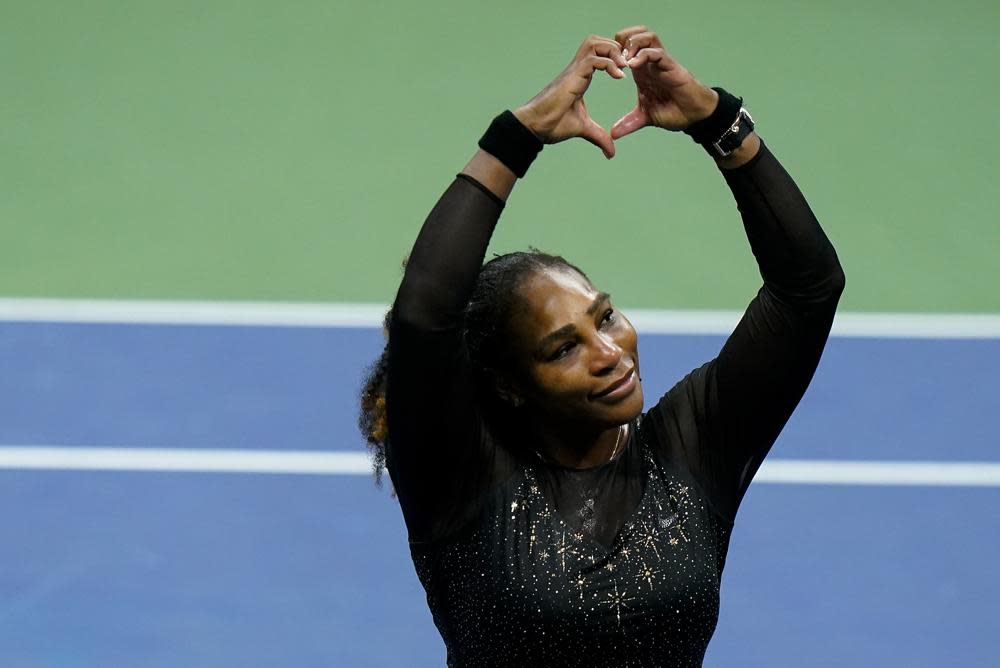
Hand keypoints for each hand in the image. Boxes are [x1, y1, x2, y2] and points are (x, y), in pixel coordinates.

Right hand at [513, 36, 628, 158]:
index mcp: (580, 76)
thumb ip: (599, 137)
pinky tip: (619, 76)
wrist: (535, 126)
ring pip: (595, 43)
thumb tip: (611, 153)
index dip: (614, 57)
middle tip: (627, 65)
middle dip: (616, 48)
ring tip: (623, 67)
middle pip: (598, 41)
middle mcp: (577, 69)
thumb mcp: (583, 129)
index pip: (599, 53)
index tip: (626, 72)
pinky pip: (594, 60)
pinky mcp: (573, 76)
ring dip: (613, 51)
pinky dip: (610, 64)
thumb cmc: (552, 125)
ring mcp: (574, 71)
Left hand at [611, 26, 718, 138]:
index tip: (604, 65)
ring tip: (624, 60)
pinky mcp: (672, 66)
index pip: (626, 47)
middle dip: (621, 40)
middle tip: (613, 57)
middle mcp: (650, 63)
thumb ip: (628, 123)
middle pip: (634, 34)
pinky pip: (657, 52)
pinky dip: (644, 54)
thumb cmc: (674, 111)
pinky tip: (633, 65)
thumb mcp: (645, 117)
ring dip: (633, 43)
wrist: (694, 116)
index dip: (613, 51)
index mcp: (642, 71)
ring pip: (647, 36)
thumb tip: (613, 134)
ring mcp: (661, 62)